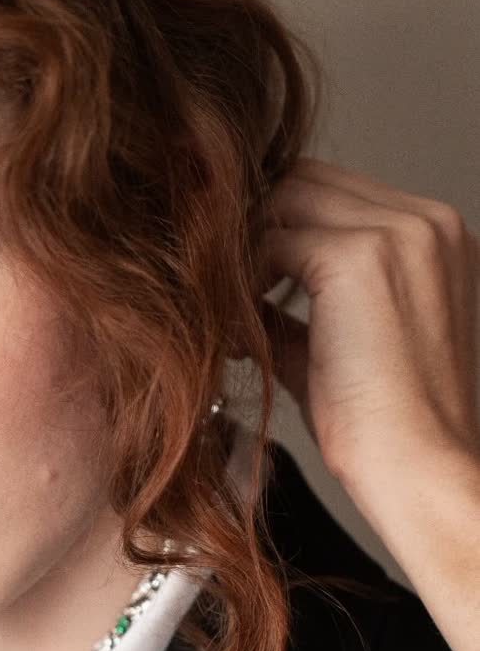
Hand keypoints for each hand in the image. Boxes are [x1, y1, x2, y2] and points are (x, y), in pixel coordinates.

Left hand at [255, 156, 479, 508]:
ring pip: (287, 198)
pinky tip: (236, 326)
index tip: (235, 272)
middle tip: (213, 280)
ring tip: (226, 309)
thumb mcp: (334, 348)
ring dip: (246, 247)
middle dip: (255, 224)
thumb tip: (237, 295)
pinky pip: (275, 240)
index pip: (336, 193)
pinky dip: (244, 277)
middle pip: (308, 180)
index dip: (276, 224)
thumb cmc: (384, 429)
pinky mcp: (359, 257)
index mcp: (436, 239)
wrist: (417, 471)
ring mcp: (399, 232)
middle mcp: (428, 221)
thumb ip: (293, 310)